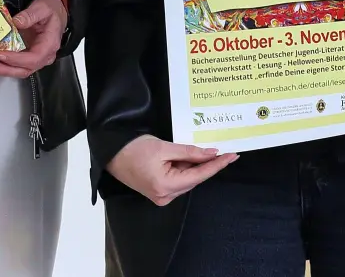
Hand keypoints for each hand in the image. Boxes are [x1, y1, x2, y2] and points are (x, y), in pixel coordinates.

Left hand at [0, 0, 67, 78]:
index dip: (17, 59)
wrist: (57, 12)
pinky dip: (5, 66)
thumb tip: (16, 22)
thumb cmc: (52, 11)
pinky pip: (18, 65)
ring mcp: (37, 57)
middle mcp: (45, 55)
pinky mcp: (29, 56)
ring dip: (4, 70)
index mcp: (50, 44)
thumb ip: (30, 15)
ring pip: (21, 70)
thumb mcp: (42, 8)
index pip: (34, 58)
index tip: (2, 54)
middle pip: (26, 69)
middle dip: (6, 69)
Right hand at [105, 134, 238, 206]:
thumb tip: (211, 154)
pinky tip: (190, 157)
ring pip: (188, 179)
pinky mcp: (159, 192)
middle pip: (194, 179)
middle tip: (223, 150)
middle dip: (207, 164)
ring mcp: (162, 196)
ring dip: (195, 165)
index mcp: (166, 186)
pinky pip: (179, 180)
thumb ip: (190, 152)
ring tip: (202, 150)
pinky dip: (186, 168)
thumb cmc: (134, 149)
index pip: (199, 176)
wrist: (112, 154)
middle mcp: (165, 196)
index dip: (217, 165)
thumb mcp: (165, 147)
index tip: (233, 156)